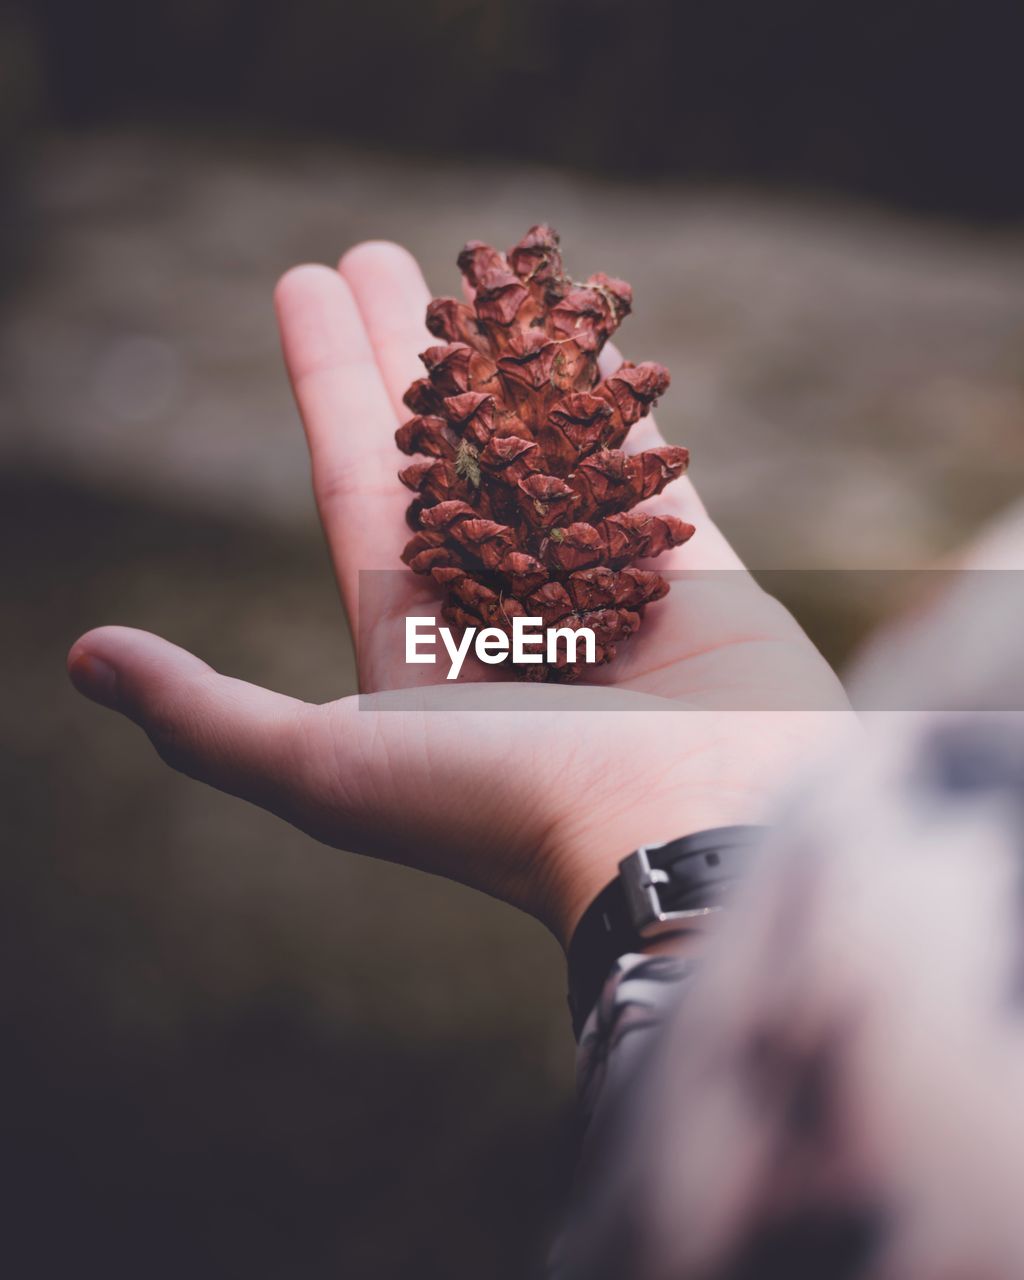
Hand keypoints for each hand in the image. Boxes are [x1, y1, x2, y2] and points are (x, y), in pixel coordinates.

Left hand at [68, 243, 852, 946]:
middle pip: (443, 445)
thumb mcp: (331, 771)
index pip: (355, 478)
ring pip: (541, 440)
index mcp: (415, 633)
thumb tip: (84, 659)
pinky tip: (589, 335)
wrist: (690, 842)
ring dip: (509, 360)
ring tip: (488, 272)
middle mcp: (502, 603)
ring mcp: (599, 582)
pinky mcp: (694, 577)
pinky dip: (617, 401)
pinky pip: (641, 464)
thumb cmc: (508, 806)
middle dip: (408, 351)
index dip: (326, 380)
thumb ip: (210, 716)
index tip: (307, 281)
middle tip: (382, 254)